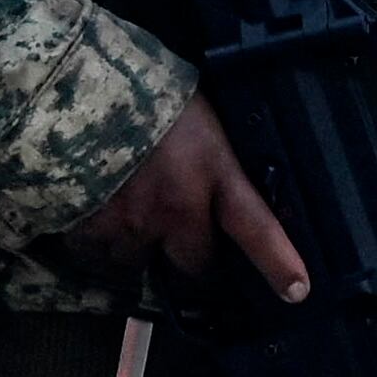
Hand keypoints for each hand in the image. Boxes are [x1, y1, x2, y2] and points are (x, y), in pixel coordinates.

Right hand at [59, 93, 308, 304]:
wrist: (79, 86)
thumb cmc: (148, 91)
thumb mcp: (199, 119)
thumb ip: (212, 157)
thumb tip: (221, 180)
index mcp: (214, 174)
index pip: (257, 227)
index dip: (278, 263)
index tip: (297, 290)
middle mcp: (178, 209)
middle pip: (194, 263)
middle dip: (188, 254)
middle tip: (178, 233)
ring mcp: (132, 222)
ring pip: (139, 260)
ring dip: (137, 244)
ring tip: (125, 208)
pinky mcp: (89, 227)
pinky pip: (95, 250)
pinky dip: (95, 237)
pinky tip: (93, 208)